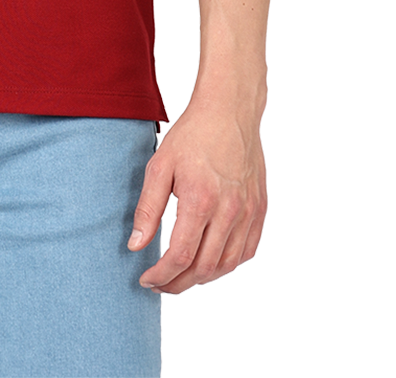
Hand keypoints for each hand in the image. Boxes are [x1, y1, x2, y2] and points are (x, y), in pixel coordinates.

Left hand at [126, 100, 266, 293]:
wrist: (229, 112)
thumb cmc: (193, 136)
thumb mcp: (160, 166)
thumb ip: (148, 209)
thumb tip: (136, 246)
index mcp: (201, 201)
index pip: (181, 256)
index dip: (162, 275)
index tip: (147, 279)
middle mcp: (229, 212)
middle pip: (204, 268)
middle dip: (179, 283)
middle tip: (161, 283)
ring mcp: (248, 213)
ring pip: (227, 264)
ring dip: (202, 278)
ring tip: (181, 276)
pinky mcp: (259, 210)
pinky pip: (246, 251)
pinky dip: (227, 264)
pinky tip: (210, 262)